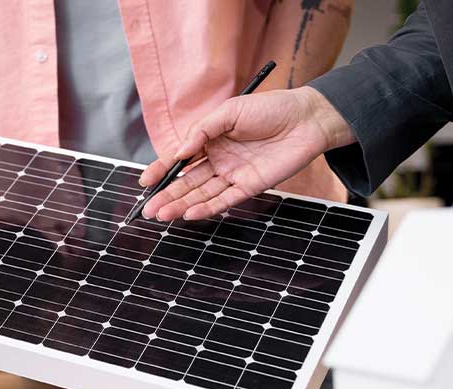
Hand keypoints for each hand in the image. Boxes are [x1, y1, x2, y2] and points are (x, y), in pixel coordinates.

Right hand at [138, 86, 353, 220]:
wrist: (307, 118)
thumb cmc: (270, 108)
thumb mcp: (230, 111)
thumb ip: (202, 130)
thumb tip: (180, 151)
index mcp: (210, 140)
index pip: (180, 158)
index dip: (161, 170)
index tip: (145, 181)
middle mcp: (219, 160)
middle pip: (187, 181)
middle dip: (167, 195)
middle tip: (147, 209)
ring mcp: (233, 174)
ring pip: (202, 194)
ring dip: (181, 205)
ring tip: (161, 215)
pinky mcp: (250, 186)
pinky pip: (225, 200)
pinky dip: (207, 208)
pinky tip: (190, 214)